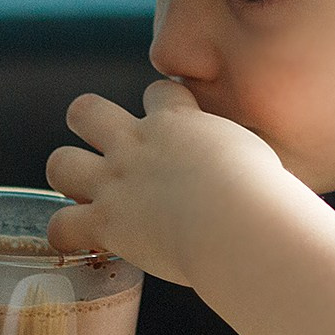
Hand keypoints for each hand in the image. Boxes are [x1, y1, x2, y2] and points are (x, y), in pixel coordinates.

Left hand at [44, 80, 298, 287]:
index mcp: (180, 121)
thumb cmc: (263, 195)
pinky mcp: (105, 221)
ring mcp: (116, 182)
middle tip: (110, 154)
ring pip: (59, 162)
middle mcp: (138, 143)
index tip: (173, 128)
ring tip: (84, 195)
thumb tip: (275, 181)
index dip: (161, 106)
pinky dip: (64, 235)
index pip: (158, 90)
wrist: (239, 218)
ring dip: (68, 177)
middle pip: (85, 110)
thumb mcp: (261, 159)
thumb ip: (251, 161)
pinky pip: (60, 225)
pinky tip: (77, 244)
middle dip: (90, 127)